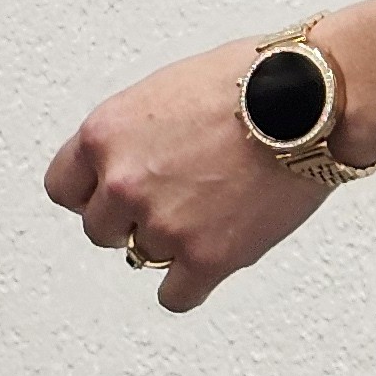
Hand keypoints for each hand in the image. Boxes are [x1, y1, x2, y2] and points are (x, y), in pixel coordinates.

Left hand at [44, 39, 333, 314]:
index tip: (114, 193)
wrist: (311, 102)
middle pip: (100, 229)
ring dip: (171, 242)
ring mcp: (162, 224)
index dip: (94, 191)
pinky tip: (209, 260)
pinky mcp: (206, 257)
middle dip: (132, 218)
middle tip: (175, 200)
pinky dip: (190, 284)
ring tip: (211, 212)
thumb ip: (135, 134)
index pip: (64, 188)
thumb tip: (134, 159)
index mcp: (105, 134)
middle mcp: (123, 183)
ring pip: (142, 257)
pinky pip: (175, 296)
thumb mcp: (167, 89)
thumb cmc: (254, 79)